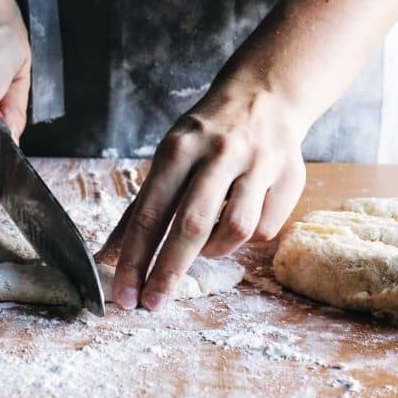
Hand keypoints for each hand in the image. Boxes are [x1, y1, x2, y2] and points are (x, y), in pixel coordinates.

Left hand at [101, 77, 306, 310]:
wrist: (265, 94)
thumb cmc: (206, 134)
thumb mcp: (169, 156)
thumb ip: (142, 208)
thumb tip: (108, 256)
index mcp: (179, 147)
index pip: (151, 212)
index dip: (135, 258)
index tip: (124, 294)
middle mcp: (219, 153)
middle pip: (192, 225)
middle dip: (169, 271)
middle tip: (154, 304)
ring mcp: (258, 163)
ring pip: (236, 230)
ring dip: (215, 251)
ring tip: (205, 246)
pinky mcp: (290, 175)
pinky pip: (266, 228)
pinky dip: (247, 238)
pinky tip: (239, 221)